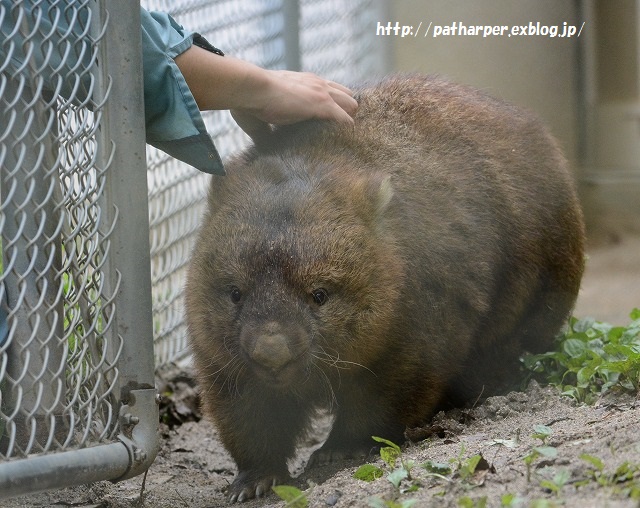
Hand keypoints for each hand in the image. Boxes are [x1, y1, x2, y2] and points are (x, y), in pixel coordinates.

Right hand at [175, 46, 356, 138]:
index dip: (334, 108)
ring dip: (348, 122)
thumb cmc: (247, 101)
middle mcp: (317, 84)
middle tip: (338, 134)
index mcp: (304, 83)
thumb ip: (267, 129)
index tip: (330, 125)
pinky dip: (346, 132)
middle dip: (346, 114)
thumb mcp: (261, 115)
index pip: (331, 91)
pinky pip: (346, 120)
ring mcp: (322, 93)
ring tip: (341, 141)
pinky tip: (341, 144)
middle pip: (348, 97)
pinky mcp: (322, 104)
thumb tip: (263, 146)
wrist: (250, 89)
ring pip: (353, 105)